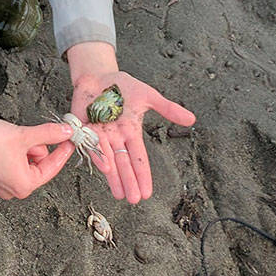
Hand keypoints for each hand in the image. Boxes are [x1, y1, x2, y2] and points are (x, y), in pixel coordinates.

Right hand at [0, 116, 73, 199]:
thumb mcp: (24, 135)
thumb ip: (49, 134)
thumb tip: (65, 133)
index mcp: (23, 185)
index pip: (51, 168)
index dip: (62, 152)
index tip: (69, 141)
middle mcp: (12, 189)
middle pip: (38, 166)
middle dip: (37, 147)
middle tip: (30, 134)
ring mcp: (1, 184)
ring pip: (26, 163)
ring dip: (26, 148)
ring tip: (14, 137)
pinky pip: (13, 164)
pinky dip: (15, 151)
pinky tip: (7, 141)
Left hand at [66, 41, 195, 204]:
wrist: (98, 74)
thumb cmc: (123, 86)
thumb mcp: (148, 96)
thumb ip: (168, 109)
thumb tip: (192, 119)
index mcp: (131, 131)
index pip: (138, 158)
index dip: (143, 175)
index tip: (148, 194)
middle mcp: (115, 137)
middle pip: (123, 162)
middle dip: (129, 181)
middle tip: (134, 200)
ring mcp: (98, 133)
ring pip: (108, 158)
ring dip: (114, 177)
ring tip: (119, 194)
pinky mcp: (82, 126)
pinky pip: (89, 143)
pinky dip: (96, 154)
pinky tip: (104, 168)